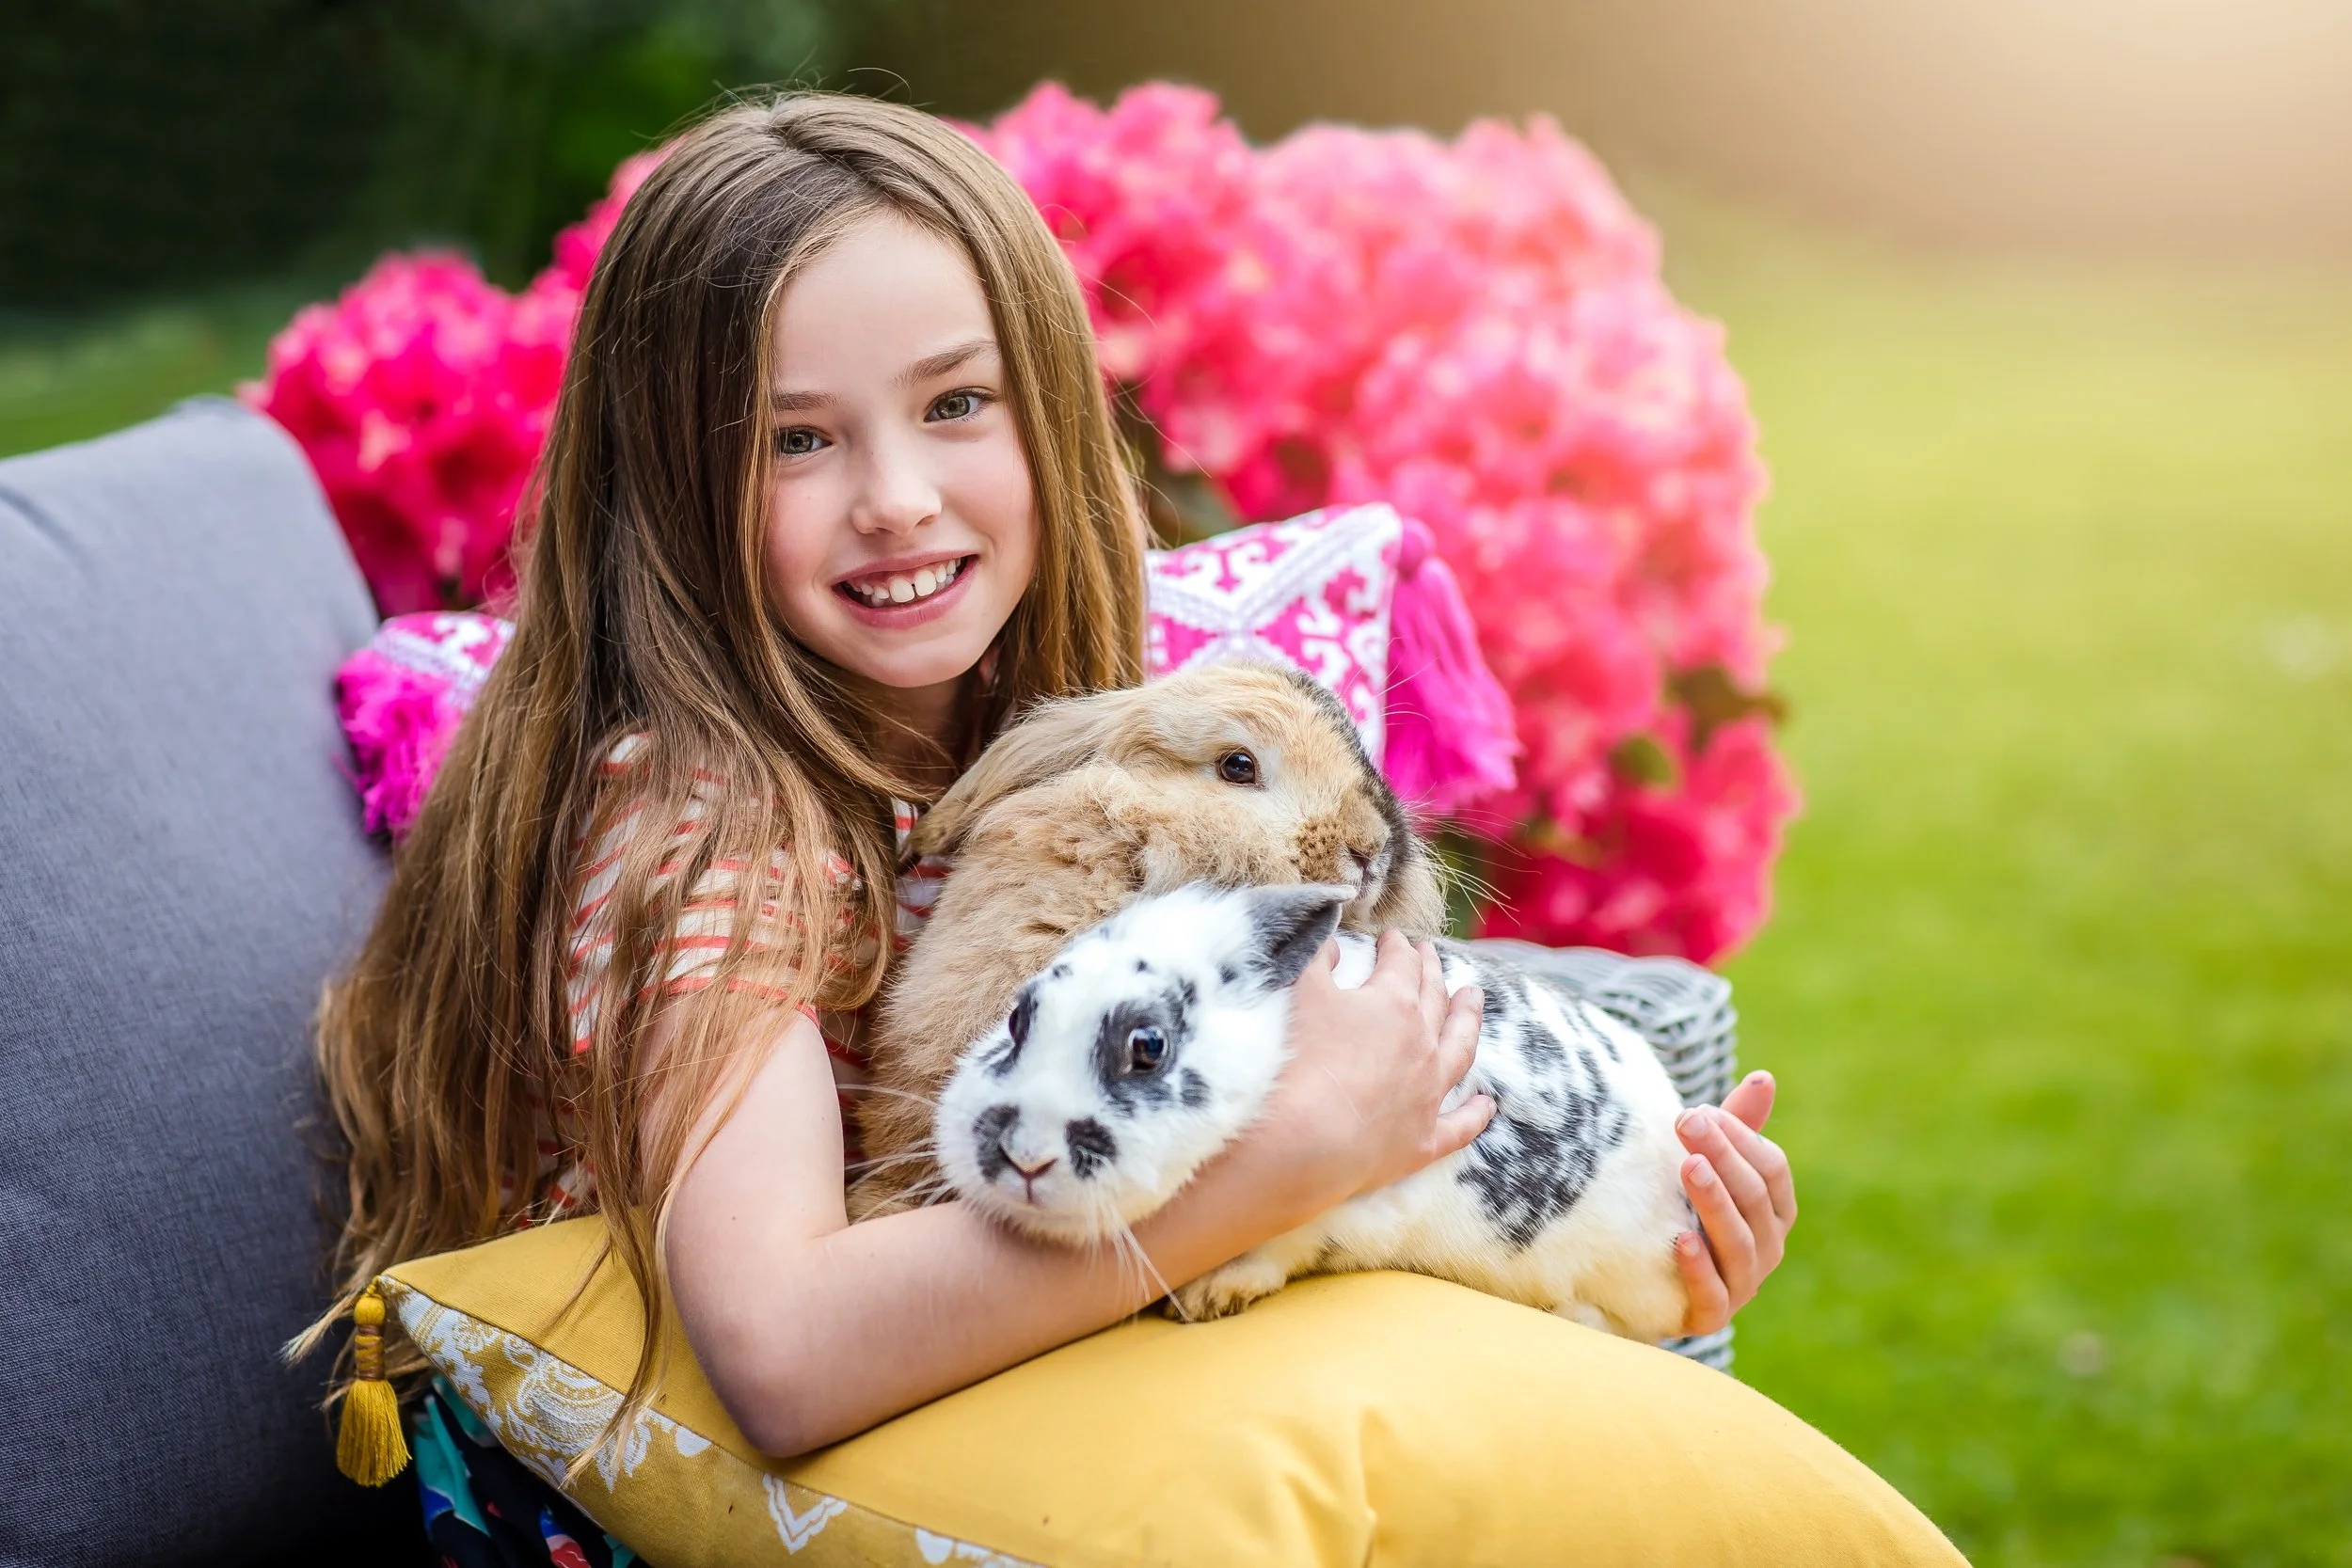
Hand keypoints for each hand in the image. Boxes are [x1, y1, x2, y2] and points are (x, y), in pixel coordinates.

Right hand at [1254, 931, 1492, 1211]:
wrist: (1309, 1138)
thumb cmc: (1304, 1060)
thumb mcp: (1303, 994)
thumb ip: (1319, 961)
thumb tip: (1332, 943)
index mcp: (1394, 1003)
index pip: (1402, 963)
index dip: (1397, 946)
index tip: (1392, 937)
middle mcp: (1423, 1042)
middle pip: (1435, 997)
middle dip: (1432, 971)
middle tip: (1432, 954)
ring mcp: (1429, 1091)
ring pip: (1461, 1050)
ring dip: (1469, 1021)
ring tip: (1474, 999)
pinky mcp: (1425, 1137)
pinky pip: (1460, 1124)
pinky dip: (1475, 1114)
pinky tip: (1486, 1104)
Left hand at [1673, 1070, 1796, 1336]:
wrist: (1642, 1280)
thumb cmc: (1683, 1210)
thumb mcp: (1705, 1165)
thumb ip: (1735, 1127)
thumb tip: (1763, 1077)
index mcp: (1774, 1210)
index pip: (1772, 1168)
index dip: (1740, 1137)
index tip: (1699, 1110)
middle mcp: (1768, 1248)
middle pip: (1754, 1199)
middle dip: (1723, 1157)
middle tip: (1688, 1122)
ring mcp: (1743, 1286)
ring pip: (1738, 1244)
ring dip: (1714, 1203)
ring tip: (1689, 1168)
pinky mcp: (1709, 1318)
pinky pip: (1712, 1296)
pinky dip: (1698, 1269)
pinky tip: (1679, 1240)